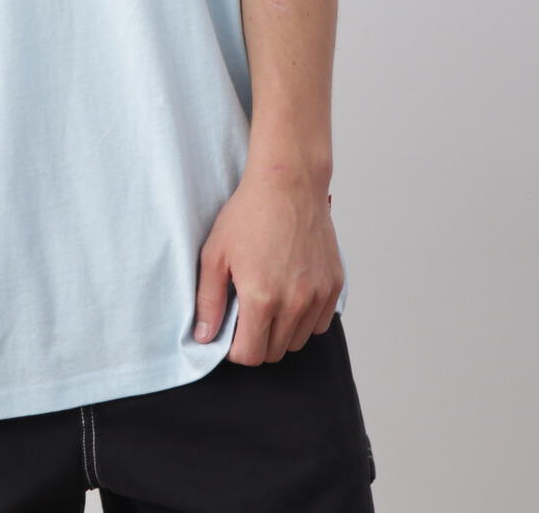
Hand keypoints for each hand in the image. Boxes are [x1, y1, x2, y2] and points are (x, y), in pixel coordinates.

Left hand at [192, 169, 342, 364]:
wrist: (288, 183)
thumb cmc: (248, 214)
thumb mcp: (215, 254)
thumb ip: (208, 300)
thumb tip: (204, 337)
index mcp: (262, 298)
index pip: (250, 355)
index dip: (234, 350)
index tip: (229, 333)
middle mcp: (295, 303)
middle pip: (274, 352)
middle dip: (256, 341)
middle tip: (245, 315)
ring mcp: (318, 295)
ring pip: (298, 340)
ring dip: (281, 333)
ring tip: (267, 303)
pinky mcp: (334, 285)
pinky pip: (320, 322)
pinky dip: (305, 319)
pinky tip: (290, 295)